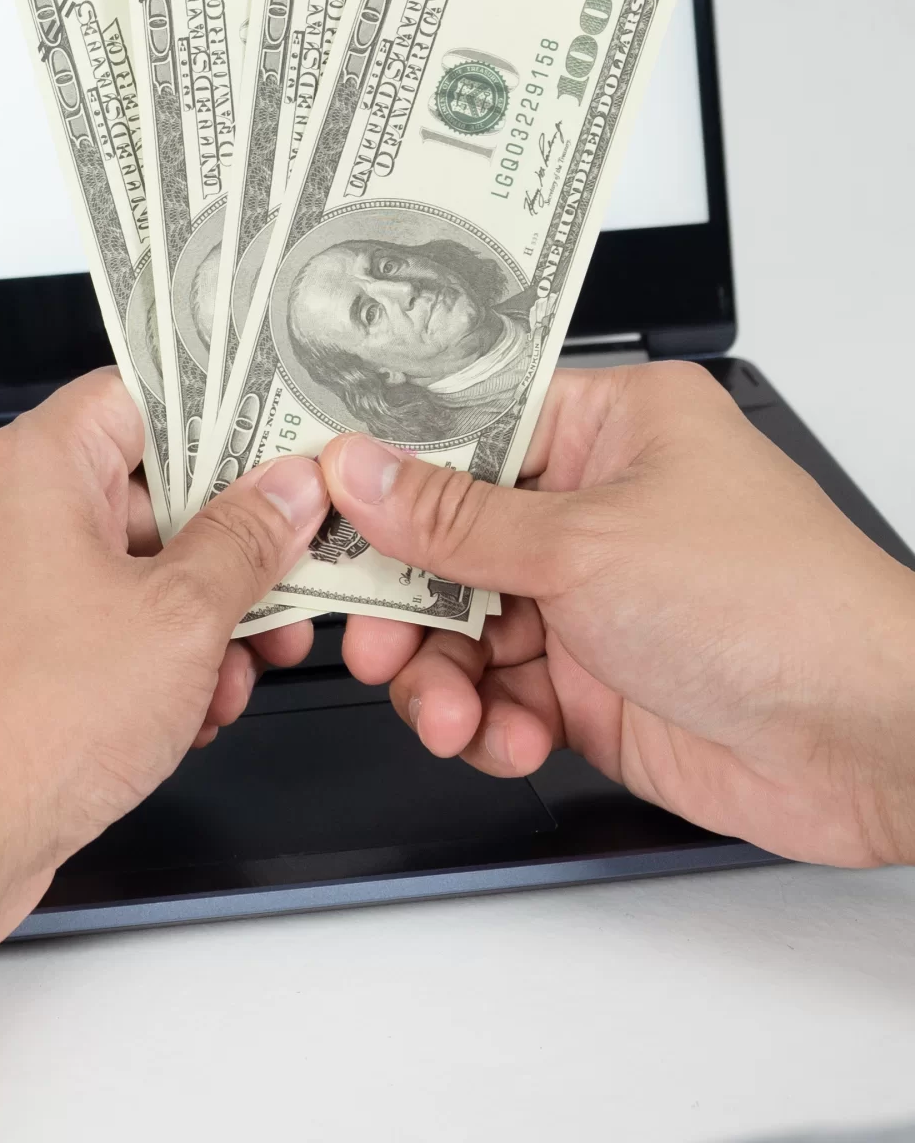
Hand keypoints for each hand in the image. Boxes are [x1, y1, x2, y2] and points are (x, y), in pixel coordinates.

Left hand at [0, 366, 331, 968]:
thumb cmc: (28, 718)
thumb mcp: (178, 619)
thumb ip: (244, 543)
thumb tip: (288, 489)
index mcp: (33, 465)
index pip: (142, 396)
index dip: (226, 419)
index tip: (298, 456)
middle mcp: (8, 512)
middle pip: (150, 491)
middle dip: (231, 550)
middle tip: (297, 588)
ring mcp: (4, 587)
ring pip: (135, 574)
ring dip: (204, 626)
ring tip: (241, 678)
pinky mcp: (9, 657)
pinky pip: (103, 635)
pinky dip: (156, 669)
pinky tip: (192, 719)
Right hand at [325, 362, 914, 866]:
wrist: (876, 744)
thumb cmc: (782, 608)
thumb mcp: (584, 545)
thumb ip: (452, 519)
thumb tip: (357, 472)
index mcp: (609, 429)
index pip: (460, 426)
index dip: (382, 467)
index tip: (313, 498)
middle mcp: (597, 506)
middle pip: (443, 538)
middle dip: (401, 599)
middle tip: (369, 636)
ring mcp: (595, 599)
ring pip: (460, 627)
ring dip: (440, 676)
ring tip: (450, 711)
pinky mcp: (595, 684)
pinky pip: (498, 694)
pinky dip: (487, 722)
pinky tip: (507, 738)